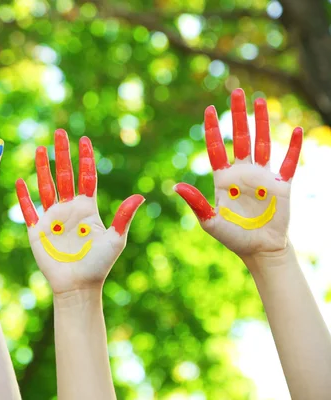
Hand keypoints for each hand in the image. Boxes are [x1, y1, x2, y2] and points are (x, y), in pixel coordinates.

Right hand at [16, 129, 143, 293]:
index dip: (85, 158)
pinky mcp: (37, 229)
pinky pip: (28, 209)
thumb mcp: (115, 240)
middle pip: (65, 175)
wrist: (77, 286)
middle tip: (60, 133)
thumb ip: (123, 217)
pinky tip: (20, 181)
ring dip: (43, 168)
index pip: (86, 177)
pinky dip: (23, 196)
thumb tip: (140, 197)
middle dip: (62, 154)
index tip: (84, 139)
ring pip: (46, 186)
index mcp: (87, 208)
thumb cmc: (98, 265)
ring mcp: (52, 218)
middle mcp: (69, 209)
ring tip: (41, 149)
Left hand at [174, 88, 302, 256]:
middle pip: (240, 137)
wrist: (259, 249)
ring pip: (262, 143)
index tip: (209, 109)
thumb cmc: (233, 237)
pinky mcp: (281, 184)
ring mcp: (262, 176)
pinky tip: (296, 130)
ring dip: (262, 122)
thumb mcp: (210, 221)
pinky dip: (293, 147)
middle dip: (238, 115)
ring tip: (260, 100)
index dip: (213, 129)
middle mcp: (242, 172)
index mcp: (223, 178)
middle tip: (236, 91)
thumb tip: (176, 187)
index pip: (216, 148)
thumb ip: (197, 203)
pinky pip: (288, 162)